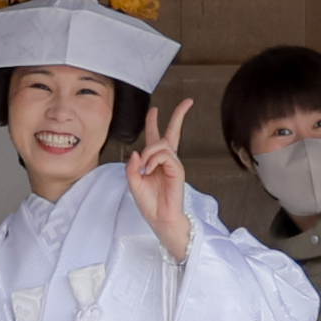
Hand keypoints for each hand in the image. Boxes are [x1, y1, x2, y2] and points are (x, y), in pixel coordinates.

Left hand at [126, 97, 197, 261]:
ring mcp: (173, 164)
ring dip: (150, 152)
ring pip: (162, 144)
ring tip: (145, 168)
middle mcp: (165, 160)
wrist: (159, 219)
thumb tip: (137, 152)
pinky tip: (150, 169)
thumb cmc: (148, 203)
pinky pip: (165, 155)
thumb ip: (132, 167)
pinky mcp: (178, 170)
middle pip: (172, 132)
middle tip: (188, 101)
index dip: (153, 122)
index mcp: (154, 161)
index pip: (155, 137)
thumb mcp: (133, 182)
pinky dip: (154, 160)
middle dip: (178, 115)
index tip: (154, 110)